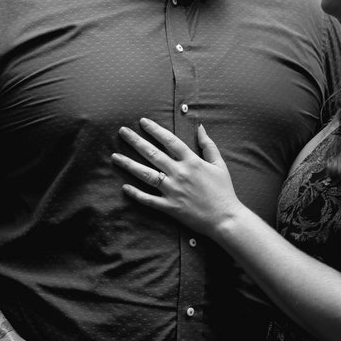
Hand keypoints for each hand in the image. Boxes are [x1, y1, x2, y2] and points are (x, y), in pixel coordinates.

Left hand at [113, 118, 242, 238]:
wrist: (225, 218)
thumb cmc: (224, 190)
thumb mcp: (219, 164)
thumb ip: (208, 145)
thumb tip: (200, 127)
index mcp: (192, 161)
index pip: (170, 141)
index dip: (155, 130)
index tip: (142, 121)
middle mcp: (180, 173)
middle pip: (153, 154)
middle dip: (136, 141)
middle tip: (122, 132)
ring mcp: (173, 190)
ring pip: (146, 175)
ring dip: (129, 165)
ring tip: (115, 157)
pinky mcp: (170, 207)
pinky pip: (149, 199)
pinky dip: (136, 193)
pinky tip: (124, 186)